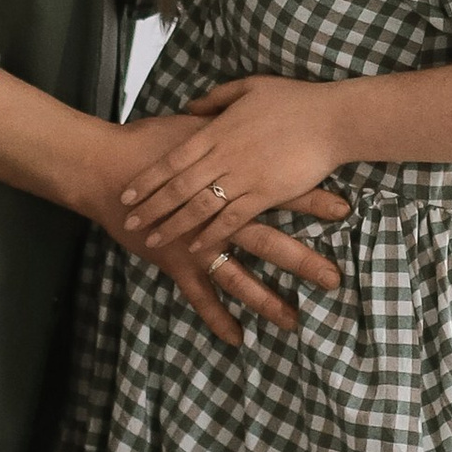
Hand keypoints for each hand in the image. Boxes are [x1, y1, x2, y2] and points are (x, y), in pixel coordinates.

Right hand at [83, 110, 345, 349]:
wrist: (106, 167)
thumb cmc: (150, 142)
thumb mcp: (196, 125)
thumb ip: (228, 125)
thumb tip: (254, 113)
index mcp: (228, 182)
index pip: (278, 190)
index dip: (312, 200)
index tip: (345, 210)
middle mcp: (216, 217)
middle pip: (268, 242)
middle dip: (302, 261)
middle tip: (333, 279)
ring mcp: (194, 244)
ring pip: (237, 276)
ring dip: (265, 300)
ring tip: (293, 320)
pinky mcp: (174, 262)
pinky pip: (199, 295)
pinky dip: (216, 317)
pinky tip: (237, 338)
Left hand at [121, 77, 356, 266]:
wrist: (331, 119)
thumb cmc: (294, 100)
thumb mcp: (250, 87)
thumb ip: (216, 98)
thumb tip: (189, 105)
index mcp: (217, 131)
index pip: (173, 159)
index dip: (148, 179)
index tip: (127, 194)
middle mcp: (224, 156)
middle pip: (178, 186)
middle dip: (151, 207)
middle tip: (129, 222)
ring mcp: (244, 177)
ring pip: (200, 206)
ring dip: (174, 225)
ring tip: (154, 239)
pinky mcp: (266, 194)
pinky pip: (233, 218)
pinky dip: (212, 233)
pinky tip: (197, 245)